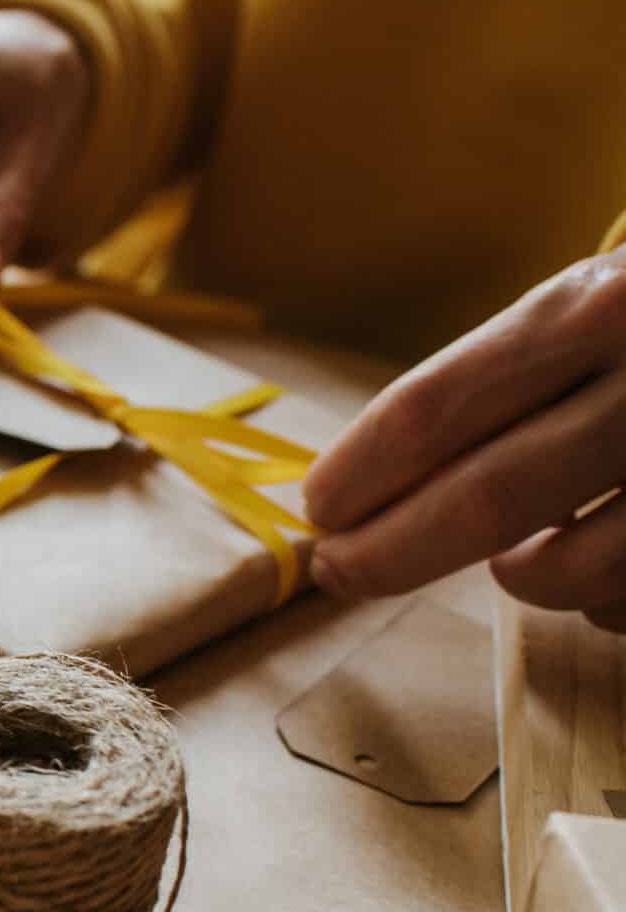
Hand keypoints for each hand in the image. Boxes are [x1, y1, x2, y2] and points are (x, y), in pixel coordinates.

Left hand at [304, 252, 625, 628]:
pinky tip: (606, 574)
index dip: (361, 471)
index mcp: (603, 306)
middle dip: (392, 551)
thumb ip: (518, 375)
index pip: (442, 404)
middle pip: (488, 497)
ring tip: (516, 559)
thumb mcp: (608, 306)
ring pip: (575, 569)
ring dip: (524, 578)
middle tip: (339, 572)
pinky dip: (607, 605)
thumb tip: (383, 481)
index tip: (315, 511)